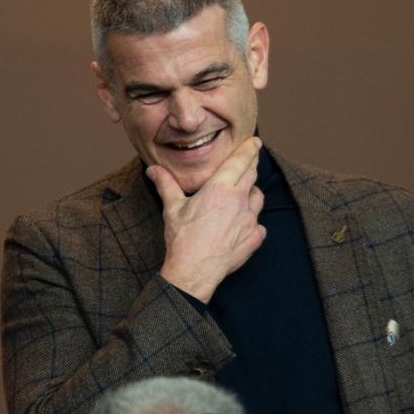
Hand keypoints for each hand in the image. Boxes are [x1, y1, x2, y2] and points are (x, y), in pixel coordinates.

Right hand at [147, 136, 266, 302]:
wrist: (194, 270)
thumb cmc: (182, 239)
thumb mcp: (172, 208)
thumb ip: (165, 184)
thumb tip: (153, 169)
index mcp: (220, 188)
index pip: (240, 161)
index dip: (249, 149)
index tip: (255, 142)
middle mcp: (239, 201)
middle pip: (252, 175)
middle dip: (252, 165)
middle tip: (251, 160)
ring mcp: (250, 220)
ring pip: (258, 198)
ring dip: (252, 193)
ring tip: (243, 194)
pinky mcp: (254, 238)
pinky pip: (259, 225)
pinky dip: (253, 222)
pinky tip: (243, 226)